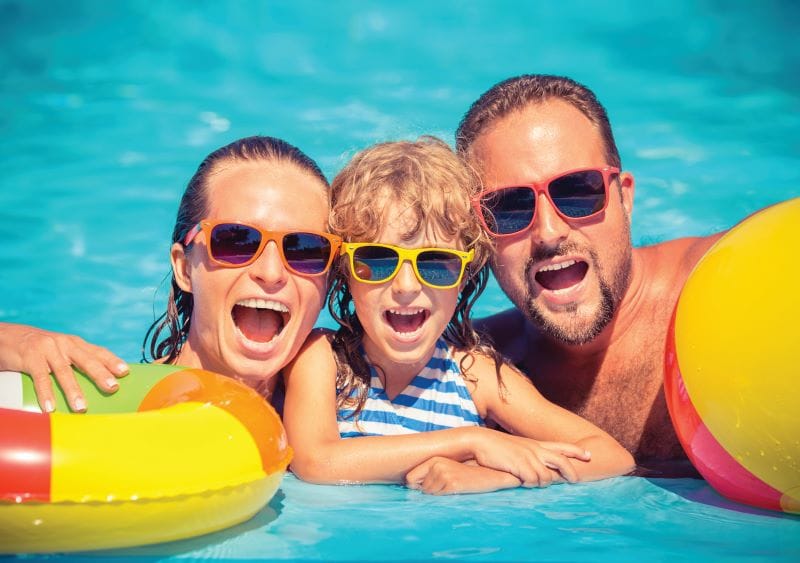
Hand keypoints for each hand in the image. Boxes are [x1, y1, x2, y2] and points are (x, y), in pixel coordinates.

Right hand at [0, 323, 127, 411]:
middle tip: (112, 387)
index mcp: (74, 343)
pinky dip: (46, 393)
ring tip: (81, 407)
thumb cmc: (39, 349)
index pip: (98, 351)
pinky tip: (50, 407)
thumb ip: (76, 361)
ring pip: (64, 371)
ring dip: (73, 390)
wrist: (7, 336)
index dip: (112, 361)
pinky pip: (40, 378)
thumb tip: (99, 380)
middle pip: (86, 360)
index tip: (125, 372)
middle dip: (100, 374)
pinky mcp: (30, 357)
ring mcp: (47, 350)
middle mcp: (64, 344)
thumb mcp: (60, 350)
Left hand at [406, 457, 521, 494]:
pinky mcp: (452, 483)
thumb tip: (411, 485)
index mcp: (434, 459)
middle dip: (430, 491)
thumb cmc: (467, 474)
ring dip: (438, 494)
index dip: (416, 487)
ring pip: (429, 493)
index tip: (426, 488)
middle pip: (420, 488)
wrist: (490, 474)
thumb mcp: (448, 469)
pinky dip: (445, 496)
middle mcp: (437, 464)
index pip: (410, 478)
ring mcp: (444, 473)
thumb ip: (430, 473)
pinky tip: (456, 489)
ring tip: (453, 487)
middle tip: (446, 486)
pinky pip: (439, 496)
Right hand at [470, 429, 590, 486]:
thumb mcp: (517, 448)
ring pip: (547, 477)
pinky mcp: (519, 465)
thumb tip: (538, 469)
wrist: (479, 441)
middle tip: (576, 481)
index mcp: (535, 444)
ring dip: (542, 483)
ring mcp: (528, 457)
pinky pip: (532, 481)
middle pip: (562, 461)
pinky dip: (529, 484)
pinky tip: (521, 482)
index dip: (576, 451)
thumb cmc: (496, 447)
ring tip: (531, 482)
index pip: (562, 446)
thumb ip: (529, 455)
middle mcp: (535, 449)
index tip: (589, 455)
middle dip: (572, 472)